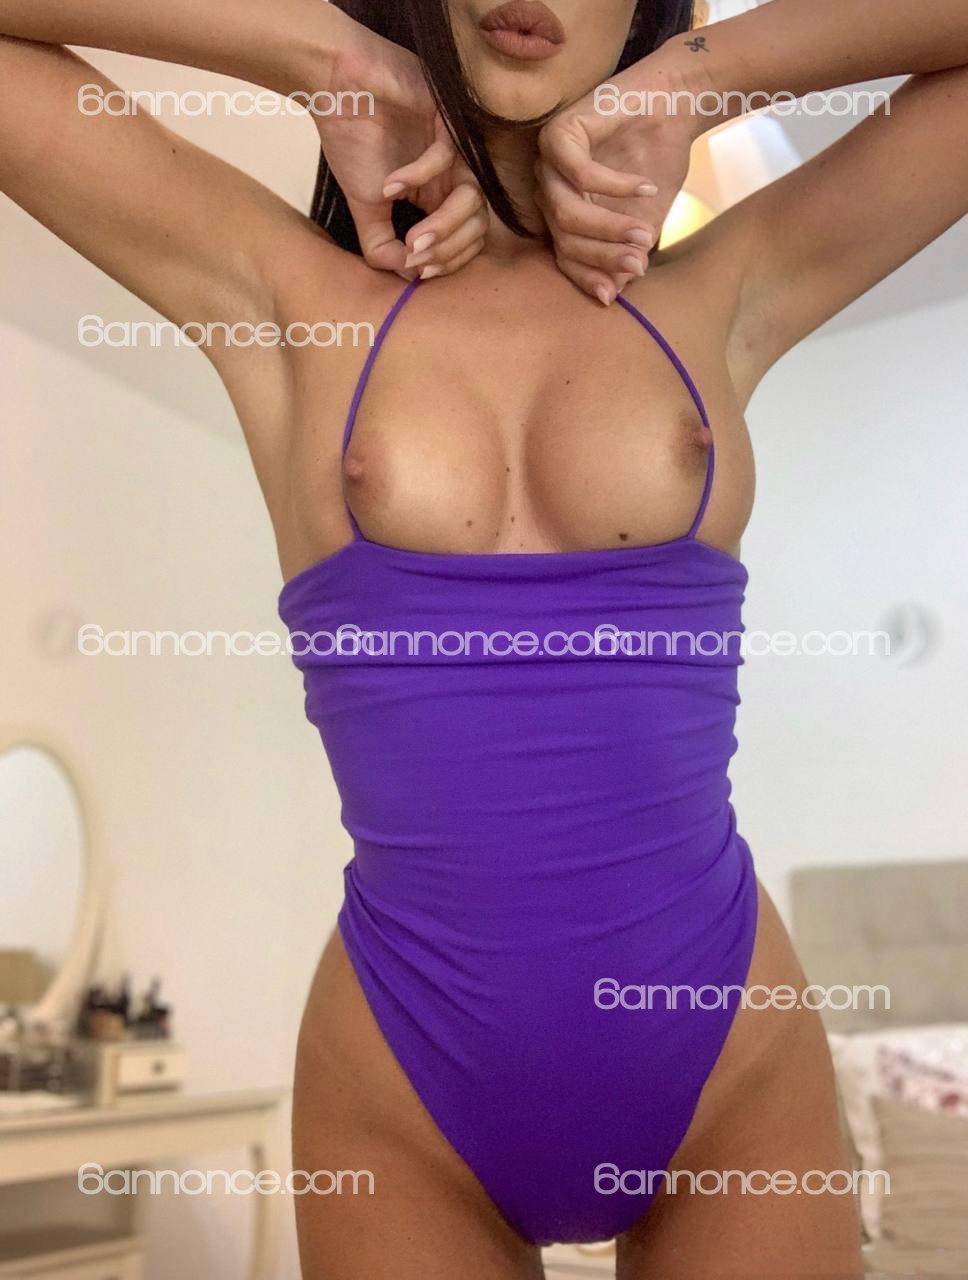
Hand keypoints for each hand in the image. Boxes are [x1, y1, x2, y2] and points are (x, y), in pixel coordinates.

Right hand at [317, 16, 486, 276]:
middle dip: (447, 248)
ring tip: (412, 239)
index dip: (448, 260)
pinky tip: (392, 185)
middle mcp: (453, 173)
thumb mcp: (366, 208)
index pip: (466, 238)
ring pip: (472, 195)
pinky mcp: (446, 115)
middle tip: (415, 256)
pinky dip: (420, 178)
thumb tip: (406, 278)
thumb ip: (382, 247)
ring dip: (443, 225)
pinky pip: (448, 156)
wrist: (335, 89)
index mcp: (440, 194)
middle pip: (476, 223)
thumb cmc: (352, 142)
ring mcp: (454, 145)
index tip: (418, 269)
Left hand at [537, 54, 698, 302]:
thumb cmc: (658, 163)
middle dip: (604, 254)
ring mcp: (549, 161)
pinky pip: (579, 173)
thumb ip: (624, 255)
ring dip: (609, 227)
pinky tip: (645, 187)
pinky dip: (614, 186)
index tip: (613, 295)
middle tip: (639, 263)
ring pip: (566, 211)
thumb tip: (611, 296)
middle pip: (564, 238)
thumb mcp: (644, 221)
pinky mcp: (559, 132)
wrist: (674, 104)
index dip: (588, 276)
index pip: (564, 255)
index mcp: (564, 213)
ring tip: (644, 234)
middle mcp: (549, 189)